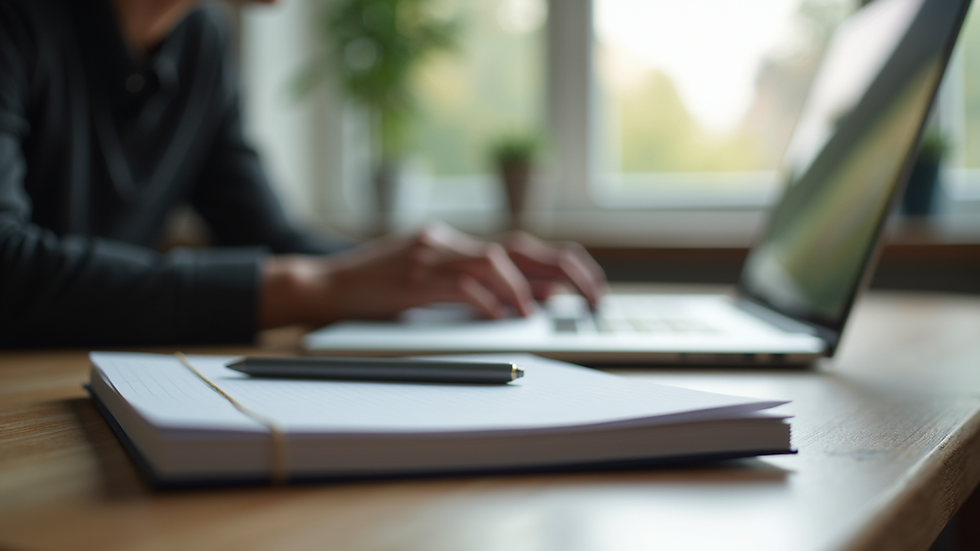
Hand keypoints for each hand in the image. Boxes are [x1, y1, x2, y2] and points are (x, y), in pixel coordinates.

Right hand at [258, 225, 606, 328]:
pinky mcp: (412, 275)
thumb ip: (481, 289)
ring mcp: (430, 255)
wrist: (324, 286)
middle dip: (564, 272)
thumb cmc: (378, 291)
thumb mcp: (433, 287)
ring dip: (521, 289)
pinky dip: (485, 301)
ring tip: (536, 313)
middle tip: (591, 298)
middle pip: (521, 249)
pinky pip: (459, 285)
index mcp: (457, 244)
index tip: (589, 289)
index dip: (562, 266)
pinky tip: (499, 318)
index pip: (523, 248)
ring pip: (492, 261)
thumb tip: (538, 299)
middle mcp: (449, 242)